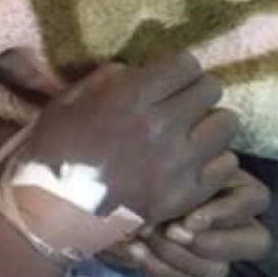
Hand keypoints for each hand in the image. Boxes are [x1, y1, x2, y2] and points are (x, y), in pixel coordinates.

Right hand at [21, 53, 238, 221]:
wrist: (50, 212)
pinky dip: (214, 161)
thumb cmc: (51, 154)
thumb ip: (105, 80)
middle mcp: (160, 125)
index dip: (178, 70)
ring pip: (226, 124)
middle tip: (179, 108)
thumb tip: (137, 72)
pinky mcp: (185, 194)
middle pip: (211, 90)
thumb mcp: (66, 103)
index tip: (167, 81)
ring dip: (210, 125)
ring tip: (191, 136)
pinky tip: (193, 164)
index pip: (186, 64)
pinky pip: (227, 165)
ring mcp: (177, 162)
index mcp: (130, 97)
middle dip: (195, 94)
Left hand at [122, 168, 272, 276]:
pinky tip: (134, 249)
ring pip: (217, 269)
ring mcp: (213, 252)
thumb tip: (198, 184)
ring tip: (145, 234)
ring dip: (178, 255)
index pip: (257, 200)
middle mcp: (234, 224)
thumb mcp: (171, 163)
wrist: (111, 196)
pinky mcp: (186, 271)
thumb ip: (191, 171)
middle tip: (171, 232)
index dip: (227, 213)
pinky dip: (158, 268)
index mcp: (237, 190)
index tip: (191, 219)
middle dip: (211, 243)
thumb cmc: (145, 169)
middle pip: (255, 244)